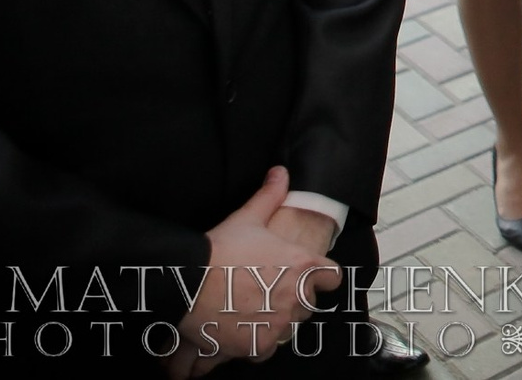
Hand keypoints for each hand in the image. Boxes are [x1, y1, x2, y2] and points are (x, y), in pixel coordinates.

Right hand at [168, 168, 338, 376]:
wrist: (189, 281)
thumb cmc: (220, 249)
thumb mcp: (248, 218)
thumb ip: (270, 196)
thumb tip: (280, 173)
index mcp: (302, 266)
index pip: (332, 277)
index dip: (322, 276)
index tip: (311, 276)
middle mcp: (296, 297)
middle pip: (308, 304)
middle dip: (294, 299)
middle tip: (270, 292)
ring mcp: (278, 323)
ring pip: (289, 328)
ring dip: (277, 321)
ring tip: (255, 310)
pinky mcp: (257, 344)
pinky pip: (266, 348)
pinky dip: (257, 341)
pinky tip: (244, 328)